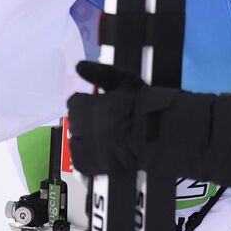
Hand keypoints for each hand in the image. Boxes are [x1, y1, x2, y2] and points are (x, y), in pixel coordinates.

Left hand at [67, 61, 145, 175]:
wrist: (156, 135)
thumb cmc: (142, 105)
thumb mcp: (123, 81)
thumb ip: (100, 74)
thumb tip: (79, 66)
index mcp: (84, 106)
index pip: (75, 102)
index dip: (89, 104)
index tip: (102, 107)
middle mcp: (79, 127)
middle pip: (75, 122)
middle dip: (88, 122)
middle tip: (108, 124)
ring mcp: (82, 147)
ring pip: (76, 142)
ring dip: (87, 139)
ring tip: (107, 139)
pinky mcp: (87, 164)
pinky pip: (81, 160)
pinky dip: (90, 157)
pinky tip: (104, 153)